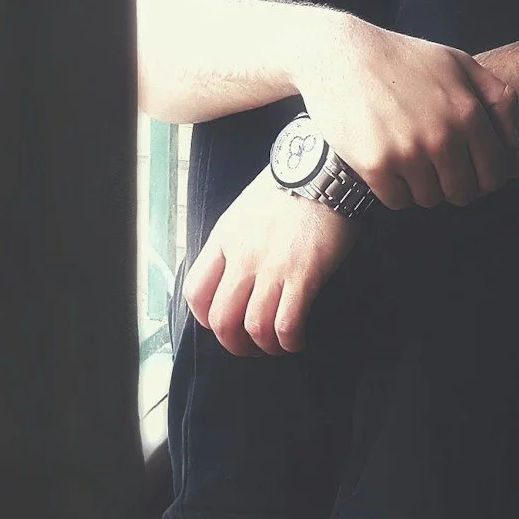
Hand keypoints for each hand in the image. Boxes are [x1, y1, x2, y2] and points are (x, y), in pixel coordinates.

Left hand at [184, 165, 358, 355]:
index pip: (196, 292)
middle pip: (222, 320)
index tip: (222, 324)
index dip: (206, 318)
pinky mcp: (303, 275)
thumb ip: (235, 242)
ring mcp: (271, 268)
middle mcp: (241, 258)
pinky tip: (296, 341)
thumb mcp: (244, 211)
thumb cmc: (289, 187)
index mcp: (223, 240)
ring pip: (254, 327)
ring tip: (277, 347)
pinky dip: (289, 342)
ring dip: (264, 347)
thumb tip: (235, 272)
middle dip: (234, 344)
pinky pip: (287, 324)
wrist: (322, 170)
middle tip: (250, 348)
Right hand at [292, 12, 518, 208]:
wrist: (340, 54)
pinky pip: (397, 202)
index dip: (484, 179)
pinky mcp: (376, 166)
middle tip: (437, 169)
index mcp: (468, 114)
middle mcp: (442, 137)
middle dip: (453, 185)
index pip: (493, 174)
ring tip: (409, 161)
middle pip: (462, 193)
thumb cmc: (402, 58)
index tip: (468, 171)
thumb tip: (515, 146)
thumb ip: (497, 99)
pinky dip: (393, 190)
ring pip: (429, 199)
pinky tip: (387, 165)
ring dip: (422, 187)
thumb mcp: (458, 63)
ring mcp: (408, 154)